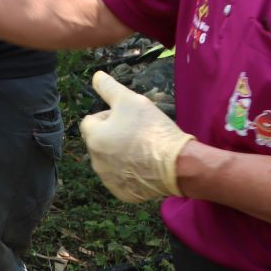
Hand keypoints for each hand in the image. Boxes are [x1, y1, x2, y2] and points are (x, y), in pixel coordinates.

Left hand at [79, 71, 192, 202]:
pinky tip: (146, 167)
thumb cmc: (152, 129)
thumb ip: (109, 87)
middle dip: (113, 135)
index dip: (109, 116)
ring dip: (120, 154)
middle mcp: (95, 161)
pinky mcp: (123, 193)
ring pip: (109, 160)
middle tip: (138, 133)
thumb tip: (95, 76)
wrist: (179, 164)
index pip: (91, 121)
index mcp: (94, 138)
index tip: (129, 118)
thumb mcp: (131, 100)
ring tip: (144, 150)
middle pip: (100, 141)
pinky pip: (121, 179)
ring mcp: (109, 180)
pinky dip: (130, 173)